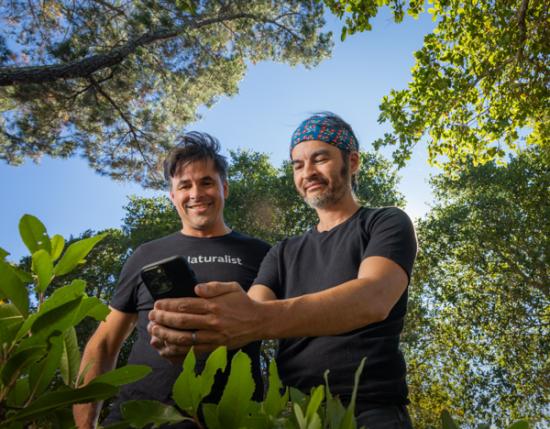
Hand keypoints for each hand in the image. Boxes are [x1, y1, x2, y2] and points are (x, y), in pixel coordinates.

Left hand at [148, 282, 264, 359]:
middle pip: (181, 322)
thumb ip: (214, 286)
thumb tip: (196, 288)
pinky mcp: (215, 348)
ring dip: (166, 336)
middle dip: (163, 320)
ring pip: (184, 339)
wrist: (260, 321)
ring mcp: (214, 337)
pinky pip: (192, 353)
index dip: (168, 305)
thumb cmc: (243, 302)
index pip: (185, 304)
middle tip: (151, 317)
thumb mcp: (232, 287)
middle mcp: (213, 322)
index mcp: (214, 305)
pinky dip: (178, 352)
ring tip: (153, 333)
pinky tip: (166, 349)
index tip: (157, 304)